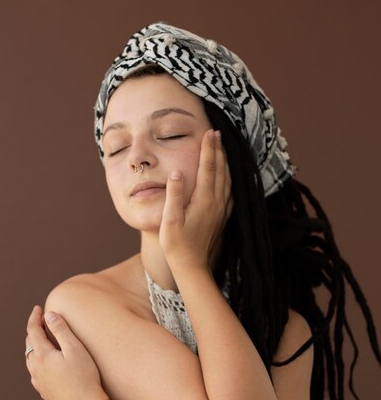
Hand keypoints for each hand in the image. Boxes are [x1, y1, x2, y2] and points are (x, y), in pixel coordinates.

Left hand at [25, 306, 108, 399]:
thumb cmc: (85, 377)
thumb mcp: (75, 348)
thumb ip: (61, 330)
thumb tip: (49, 314)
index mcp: (41, 355)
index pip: (32, 330)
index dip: (34, 317)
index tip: (38, 308)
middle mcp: (35, 369)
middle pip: (30, 344)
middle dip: (34, 330)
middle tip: (42, 321)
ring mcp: (38, 382)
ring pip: (31, 359)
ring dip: (35, 346)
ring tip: (44, 339)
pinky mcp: (44, 392)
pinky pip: (36, 371)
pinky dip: (39, 360)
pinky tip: (48, 363)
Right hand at [159, 129, 232, 268]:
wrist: (192, 266)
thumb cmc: (176, 245)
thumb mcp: (169, 220)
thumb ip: (174, 195)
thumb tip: (177, 172)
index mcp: (204, 201)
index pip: (208, 168)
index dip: (208, 149)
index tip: (209, 133)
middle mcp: (216, 203)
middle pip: (220, 170)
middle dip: (218, 150)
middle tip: (217, 133)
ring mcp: (222, 211)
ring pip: (228, 180)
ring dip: (225, 162)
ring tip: (222, 148)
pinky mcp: (222, 218)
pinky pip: (230, 192)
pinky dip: (229, 178)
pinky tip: (227, 176)